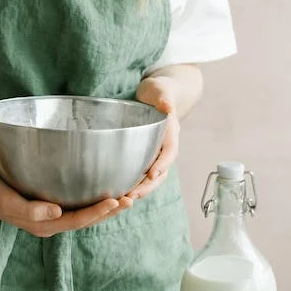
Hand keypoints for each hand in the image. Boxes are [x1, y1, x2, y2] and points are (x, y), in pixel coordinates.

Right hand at [0, 172, 132, 237]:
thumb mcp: (7, 201)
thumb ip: (30, 210)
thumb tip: (57, 211)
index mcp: (44, 225)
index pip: (77, 220)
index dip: (97, 212)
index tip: (116, 200)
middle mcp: (52, 223)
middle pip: (87, 220)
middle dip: (110, 211)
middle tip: (132, 198)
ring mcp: (53, 215)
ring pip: (86, 214)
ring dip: (107, 207)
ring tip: (127, 197)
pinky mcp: (52, 205)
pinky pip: (79, 205)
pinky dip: (94, 199)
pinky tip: (106, 191)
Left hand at [126, 76, 180, 201]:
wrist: (156, 96)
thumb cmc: (159, 91)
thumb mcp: (161, 90)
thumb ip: (165, 98)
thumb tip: (168, 106)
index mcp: (171, 134)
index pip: (169, 152)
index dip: (162, 164)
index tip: (152, 174)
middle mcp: (165, 148)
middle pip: (161, 173)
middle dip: (148, 186)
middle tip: (132, 196)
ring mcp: (156, 155)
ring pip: (151, 178)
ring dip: (140, 190)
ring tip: (125, 200)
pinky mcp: (145, 158)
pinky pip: (141, 175)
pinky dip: (133, 185)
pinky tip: (118, 193)